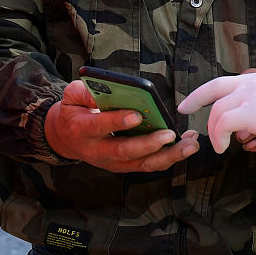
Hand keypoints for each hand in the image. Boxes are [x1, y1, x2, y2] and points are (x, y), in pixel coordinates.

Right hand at [45, 80, 199, 171]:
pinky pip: (150, 164)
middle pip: (125, 151)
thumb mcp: (71, 96)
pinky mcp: (126, 165)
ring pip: (143, 163)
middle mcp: (98, 151)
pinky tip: (188, 144)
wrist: (65, 138)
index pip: (99, 126)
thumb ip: (84, 92)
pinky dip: (171, 156)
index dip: (117, 121)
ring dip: (168, 156)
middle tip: (169, 134)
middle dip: (149, 144)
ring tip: (190, 144)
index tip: (137, 115)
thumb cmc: (75, 112)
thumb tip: (103, 89)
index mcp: (83, 130)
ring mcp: (113, 162)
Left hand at [178, 69, 255, 155]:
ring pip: (218, 110)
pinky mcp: (251, 112)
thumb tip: (249, 136)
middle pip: (216, 87)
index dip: (211, 90)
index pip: (231, 81)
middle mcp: (255, 82)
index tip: (198, 98)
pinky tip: (224, 148)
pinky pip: (222, 124)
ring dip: (214, 130)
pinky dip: (219, 137)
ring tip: (221, 145)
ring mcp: (251, 95)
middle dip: (196, 98)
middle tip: (184, 109)